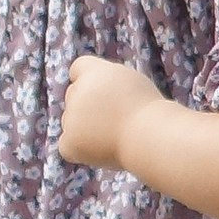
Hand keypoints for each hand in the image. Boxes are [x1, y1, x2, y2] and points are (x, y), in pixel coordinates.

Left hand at [60, 52, 157, 171]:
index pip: (79, 68)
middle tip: (115, 117)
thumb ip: (106, 85)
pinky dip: (81, 150)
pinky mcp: (68, 142)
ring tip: (114, 134)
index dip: (90, 79)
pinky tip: (102, 150)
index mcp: (93, 71)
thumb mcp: (130, 85)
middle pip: (74, 94)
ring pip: (71, 120)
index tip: (105, 92)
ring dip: (85, 127)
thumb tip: (93, 97)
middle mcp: (77, 91)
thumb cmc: (149, 112)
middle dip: (88, 104)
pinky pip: (67, 145)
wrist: (150, 137)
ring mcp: (70, 117)